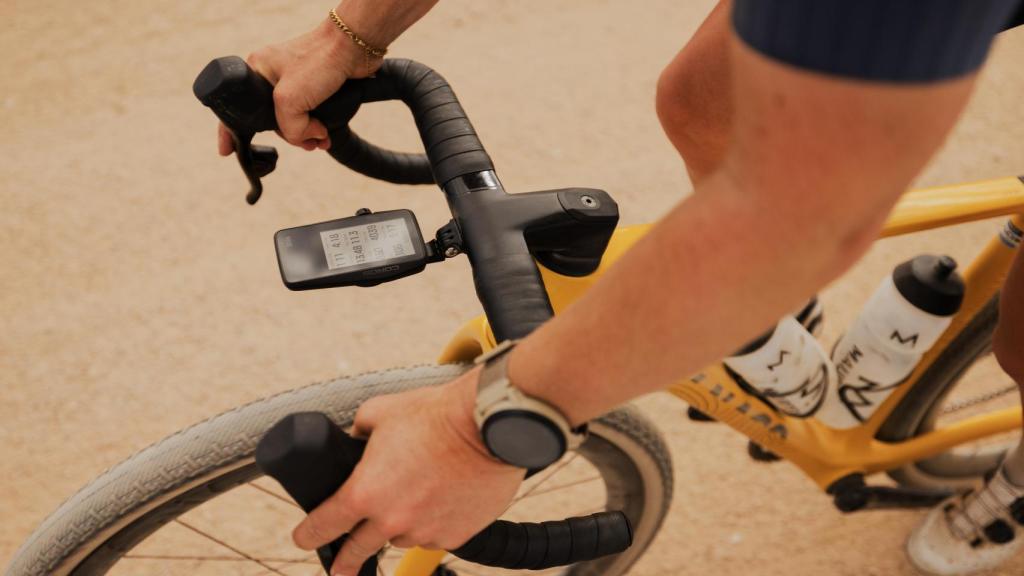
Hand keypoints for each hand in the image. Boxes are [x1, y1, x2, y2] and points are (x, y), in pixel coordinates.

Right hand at [217, 19, 376, 155]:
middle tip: (306, 142)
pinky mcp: (315, 88)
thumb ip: (288, 126)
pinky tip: (325, 136)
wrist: (354, 47)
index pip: (241, 107)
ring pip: (293, 120)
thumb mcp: (290, 98)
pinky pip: (309, 116)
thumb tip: (301, 139)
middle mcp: (273, 76)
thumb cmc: (318, 61)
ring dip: (307, 135)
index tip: (226, 150)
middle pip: (272, 119)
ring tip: (319, 142)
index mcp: (257, 71)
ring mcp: (295, 82)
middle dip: (290, 135)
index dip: (232, 131)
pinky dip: (316, 128)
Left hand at [292, 368, 525, 575]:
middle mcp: (392, 520)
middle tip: (341, 567)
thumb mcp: (382, 412)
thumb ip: (360, 429)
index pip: (323, 525)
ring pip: (402, 538)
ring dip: (401, 526)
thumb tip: (355, 437)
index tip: (304, 538)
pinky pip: (436, 535)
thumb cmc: (438, 415)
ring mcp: (426, 531)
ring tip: (416, 494)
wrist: (490, 425)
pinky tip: (443, 497)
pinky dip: (434, 522)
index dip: (308, 535)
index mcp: (364, 492)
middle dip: (345, 560)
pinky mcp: (456, 535)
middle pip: (358, 550)